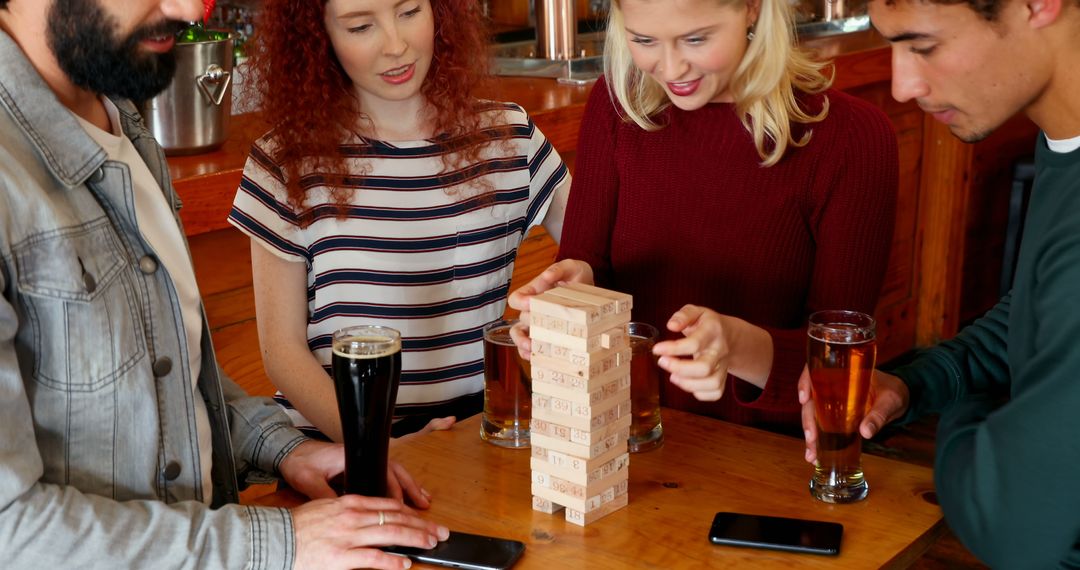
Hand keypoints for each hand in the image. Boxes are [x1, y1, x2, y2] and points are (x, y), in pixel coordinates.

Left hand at [280, 441, 431, 507]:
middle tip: (424, 505)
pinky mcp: (359, 467)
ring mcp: (362, 461)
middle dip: (412, 488)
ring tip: (423, 501)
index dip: (395, 490)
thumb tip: (338, 509)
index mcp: (352, 456)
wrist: (289, 451)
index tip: (403, 507)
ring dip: (409, 487)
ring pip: (394, 473)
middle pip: (395, 471)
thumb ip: (324, 494)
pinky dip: (397, 487)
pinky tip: (403, 498)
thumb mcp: (309, 480)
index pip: (382, 471)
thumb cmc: (299, 463)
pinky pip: (384, 476)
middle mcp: (361, 457)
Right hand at [292, 494, 448, 569]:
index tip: (424, 518)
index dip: (410, 512)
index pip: (388, 504)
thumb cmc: (296, 527)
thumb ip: (349, 511)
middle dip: (421, 525)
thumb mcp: (325, 507)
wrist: (273, 539)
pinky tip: (405, 563)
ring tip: (430, 544)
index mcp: (349, 503)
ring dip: (415, 539)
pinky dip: (392, 561)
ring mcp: (348, 537)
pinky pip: (374, 559)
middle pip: (396, 518)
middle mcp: (352, 517)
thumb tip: (371, 518)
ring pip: (391, 534)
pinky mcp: (341, 558)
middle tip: (439, 532)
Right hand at [506, 259, 593, 358]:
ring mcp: (537, 324)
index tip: (530, 304)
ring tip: (532, 348)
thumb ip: (558, 269)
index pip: (516, 299)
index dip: (520, 302)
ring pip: (520, 336)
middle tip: (539, 329)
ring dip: (523, 344)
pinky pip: (530, 348)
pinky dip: (530, 354)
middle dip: (528, 326)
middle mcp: (532, 310)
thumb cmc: (577, 276)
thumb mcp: (572, 267)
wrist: (590, 291)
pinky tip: (536, 357)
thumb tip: (547, 276)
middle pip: (521, 320)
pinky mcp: (546, 335)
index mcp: (533, 292)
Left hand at [653, 305, 771, 400]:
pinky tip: (687, 383)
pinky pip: (716, 393)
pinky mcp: (723, 378)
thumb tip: (671, 325)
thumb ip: (683, 315)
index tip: (657, 350)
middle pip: (704, 367)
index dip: (673, 349)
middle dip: (679, 368)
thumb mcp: (695, 311)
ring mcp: (723, 366)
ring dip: (688, 384)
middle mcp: (720, 350)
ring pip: (712, 383)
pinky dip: (700, 393)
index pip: (694, 343)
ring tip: (673, 376)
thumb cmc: (705, 323)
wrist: (728, 334)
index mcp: (712, 331)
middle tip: (662, 362)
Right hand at [798, 367, 910, 462]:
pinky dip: (817, 440)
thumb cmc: (894, 392)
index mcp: (843, 374)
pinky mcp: (836, 416)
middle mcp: (832, 386)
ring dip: (810, 433)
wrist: (900, 398)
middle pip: (811, 399)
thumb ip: (878, 415)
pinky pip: (822, 425)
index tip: (804, 398)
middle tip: (811, 437)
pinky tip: (815, 453)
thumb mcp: (889, 401)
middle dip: (808, 419)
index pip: (816, 371)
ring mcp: (833, 402)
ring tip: (811, 452)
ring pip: (813, 415)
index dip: (805, 382)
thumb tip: (865, 432)